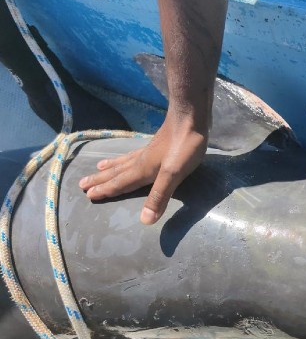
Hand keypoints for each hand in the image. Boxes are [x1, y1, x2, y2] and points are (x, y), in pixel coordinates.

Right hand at [79, 111, 207, 224]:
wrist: (190, 117)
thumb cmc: (184, 146)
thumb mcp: (173, 174)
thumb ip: (159, 196)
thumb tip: (144, 220)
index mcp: (143, 170)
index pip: (120, 183)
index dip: (106, 190)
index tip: (88, 196)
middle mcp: (141, 160)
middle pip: (117, 172)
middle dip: (101, 180)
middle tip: (82, 184)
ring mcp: (148, 151)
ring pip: (123, 162)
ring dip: (110, 167)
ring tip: (98, 168)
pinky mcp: (156, 144)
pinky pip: (133, 155)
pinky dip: (124, 158)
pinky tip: (128, 156)